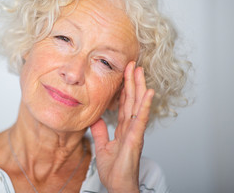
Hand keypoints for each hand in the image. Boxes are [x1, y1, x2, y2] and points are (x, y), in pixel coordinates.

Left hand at [90, 61, 154, 192]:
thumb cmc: (114, 170)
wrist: (118, 186)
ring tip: (139, 71)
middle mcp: (131, 127)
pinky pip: (141, 119)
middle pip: (132, 100)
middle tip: (132, 64)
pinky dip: (145, 105)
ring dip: (139, 87)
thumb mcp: (103, 146)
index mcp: (124, 128)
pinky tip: (148, 92)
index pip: (125, 104)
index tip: (124, 73)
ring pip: (138, 105)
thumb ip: (101, 131)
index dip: (124, 88)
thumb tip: (96, 118)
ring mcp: (135, 131)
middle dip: (132, 82)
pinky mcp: (136, 138)